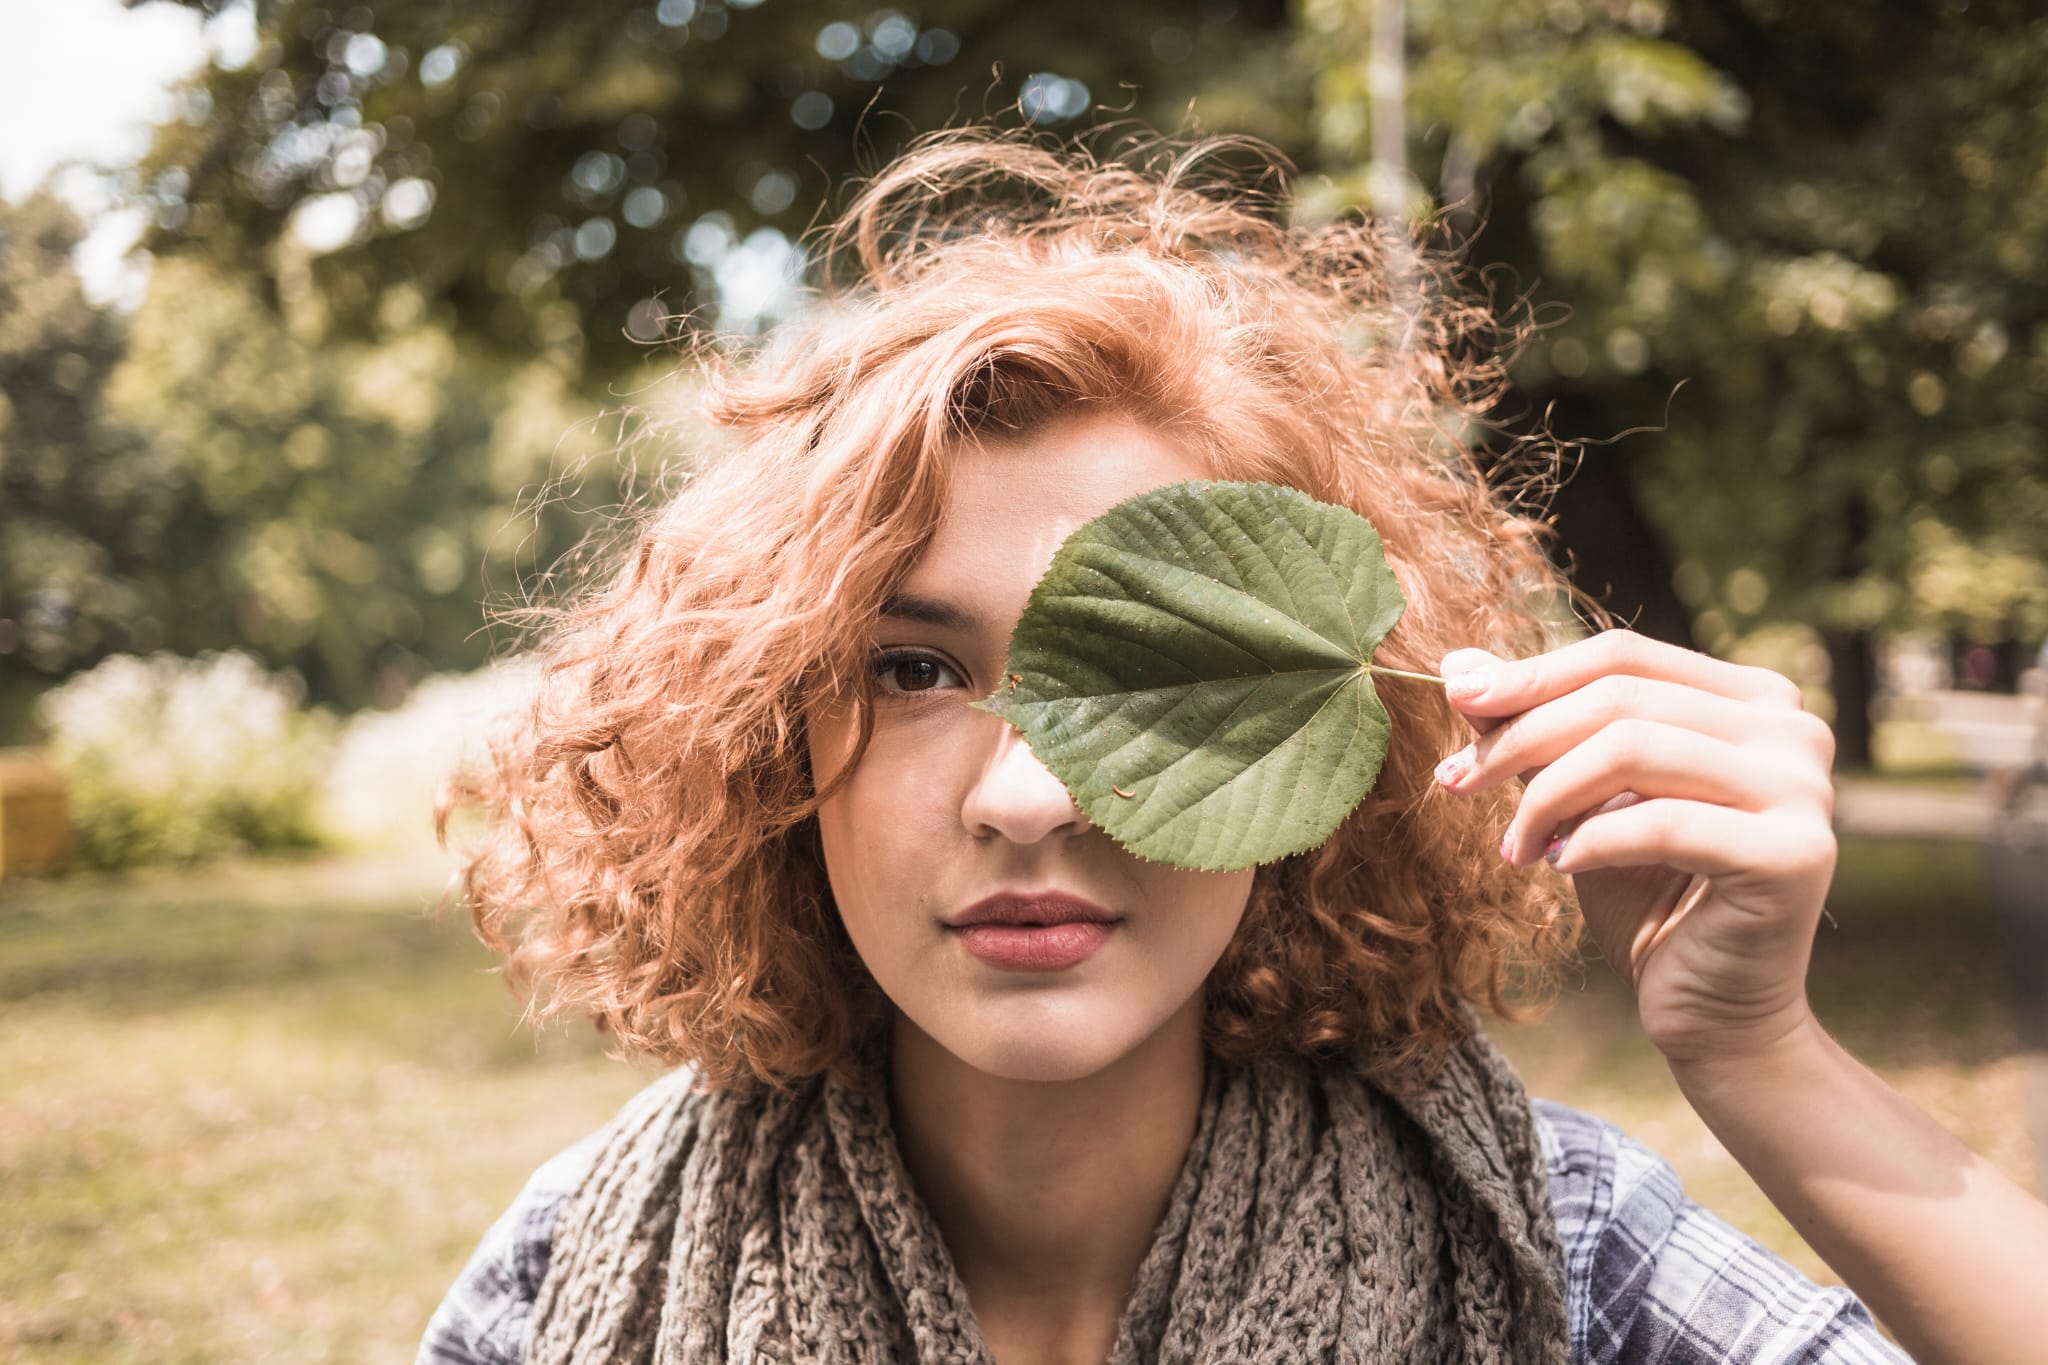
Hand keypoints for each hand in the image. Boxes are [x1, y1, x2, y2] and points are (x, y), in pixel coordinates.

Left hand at [1432, 630, 1838, 1065]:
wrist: (1712, 1015)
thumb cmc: (1646, 897)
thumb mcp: (1581, 799)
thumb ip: (1536, 728)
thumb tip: (1458, 665)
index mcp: (1754, 699)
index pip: (1624, 657)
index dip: (1531, 677)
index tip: (1455, 701)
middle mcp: (1793, 729)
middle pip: (1622, 698)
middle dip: (1521, 737)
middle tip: (1456, 781)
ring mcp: (1804, 790)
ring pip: (1634, 749)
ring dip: (1548, 795)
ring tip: (1515, 845)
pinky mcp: (1794, 854)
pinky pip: (1661, 823)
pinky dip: (1592, 841)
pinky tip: (1560, 865)